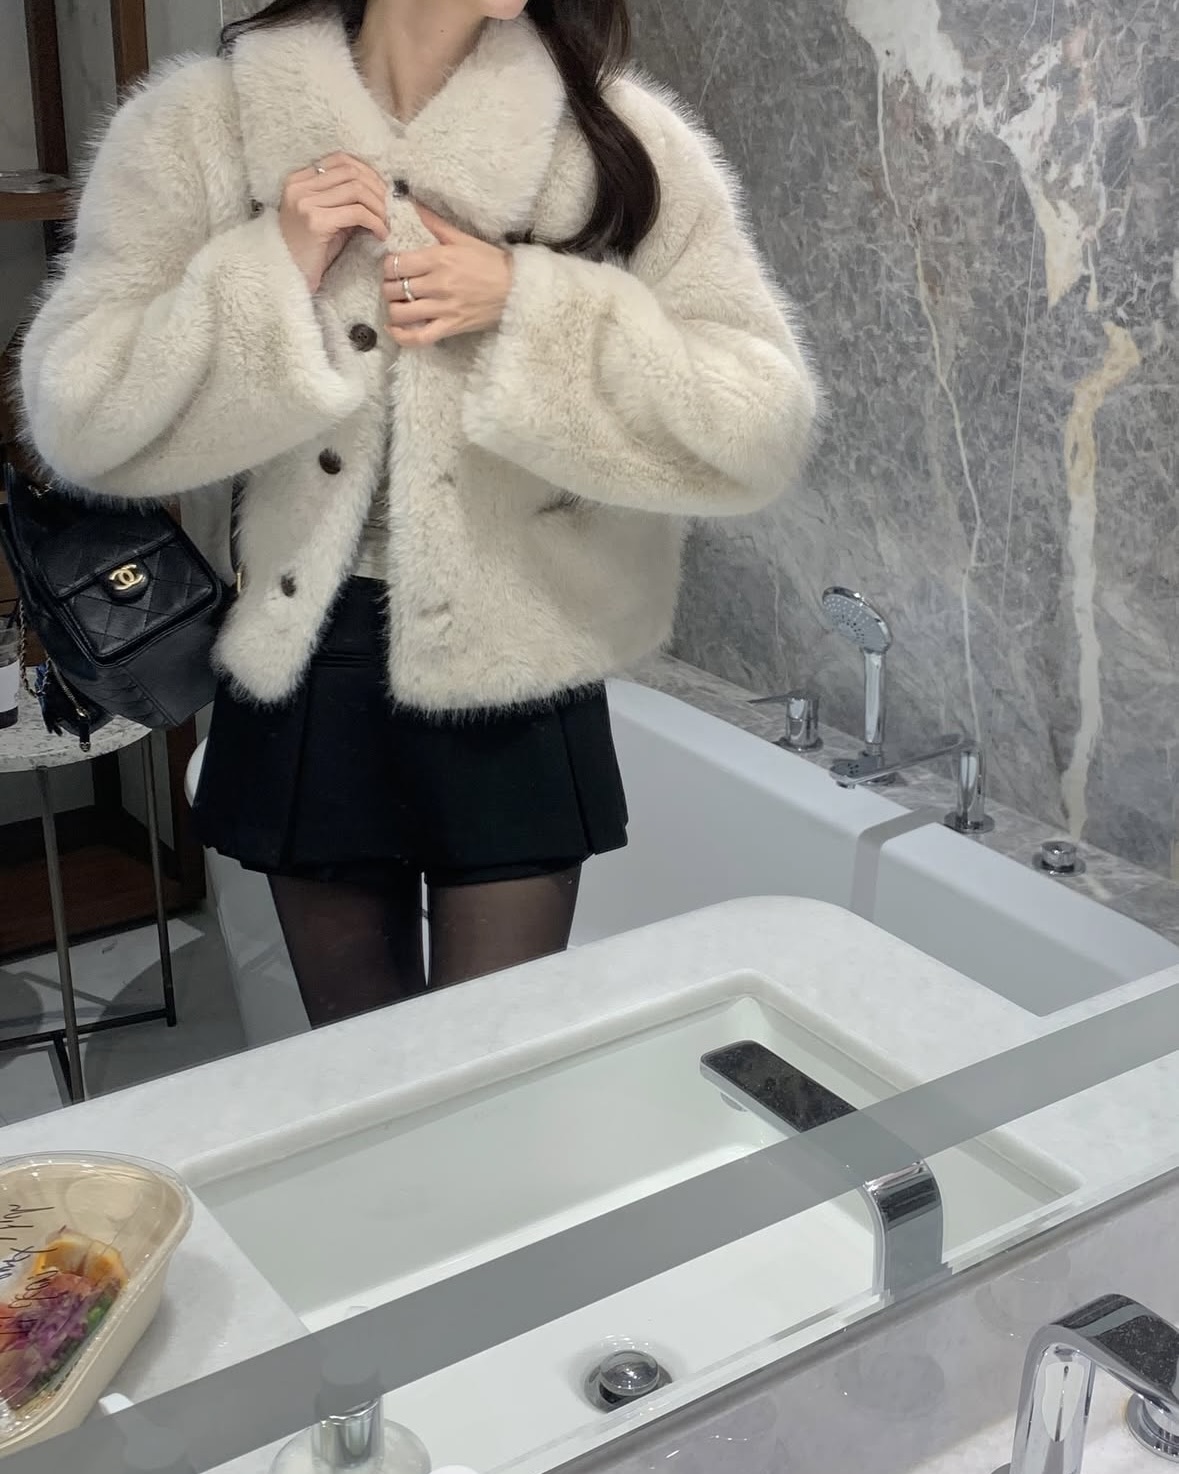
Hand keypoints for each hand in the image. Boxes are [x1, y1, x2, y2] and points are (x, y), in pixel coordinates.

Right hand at [278, 153, 388, 293]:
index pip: (340, 160)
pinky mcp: (316, 221)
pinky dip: (375, 222)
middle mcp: (299, 187)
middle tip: (390, 210)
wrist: (290, 278)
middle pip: (351, 172)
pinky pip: (357, 213)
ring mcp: (305, 202)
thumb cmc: (311, 252)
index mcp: (299, 180)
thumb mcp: (326, 218)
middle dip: (377, 190)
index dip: (367, 172)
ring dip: (379, 207)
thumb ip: (344, 200)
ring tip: (386, 223)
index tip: (382, 191)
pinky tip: (380, 234)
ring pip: (356, 190)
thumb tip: (379, 191)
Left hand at [383, 204, 512, 345]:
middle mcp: (438, 284)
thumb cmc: (491, 262)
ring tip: (397, 304)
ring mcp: (444, 308)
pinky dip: (402, 336)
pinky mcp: (451, 327)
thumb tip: (414, 205)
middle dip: (388, 287)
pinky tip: (394, 329)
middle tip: (394, 286)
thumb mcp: (463, 238)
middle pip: (395, 289)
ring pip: (401, 313)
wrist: (517, 288)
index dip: (387, 267)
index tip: (391, 268)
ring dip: (392, 309)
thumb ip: (435, 224)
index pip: (397, 264)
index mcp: (439, 259)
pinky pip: (419, 337)